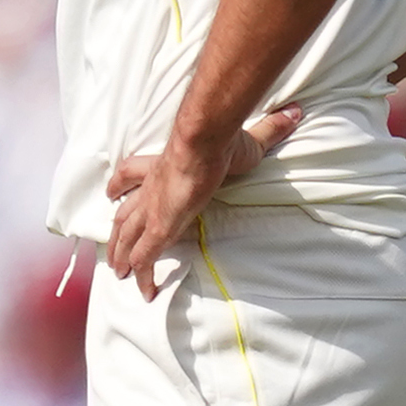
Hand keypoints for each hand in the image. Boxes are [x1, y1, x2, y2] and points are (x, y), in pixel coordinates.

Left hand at [101, 105, 302, 298]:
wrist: (203, 142)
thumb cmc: (220, 140)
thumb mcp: (247, 138)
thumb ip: (267, 129)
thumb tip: (292, 113)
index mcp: (162, 167)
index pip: (131, 174)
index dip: (119, 183)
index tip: (112, 192)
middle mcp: (150, 190)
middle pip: (123, 213)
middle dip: (117, 232)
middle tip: (112, 247)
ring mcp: (153, 210)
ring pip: (127, 237)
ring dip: (122, 256)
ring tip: (120, 272)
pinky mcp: (160, 228)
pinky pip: (146, 258)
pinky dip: (143, 275)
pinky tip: (145, 291)